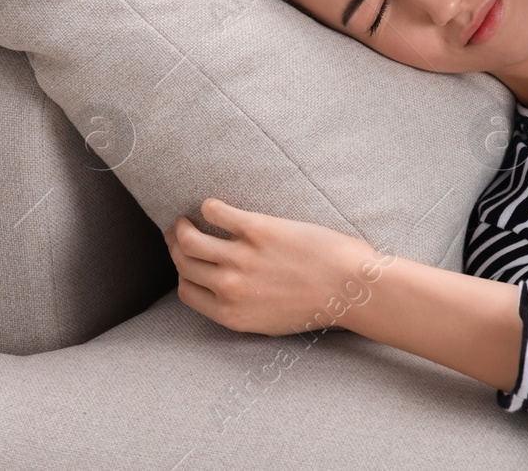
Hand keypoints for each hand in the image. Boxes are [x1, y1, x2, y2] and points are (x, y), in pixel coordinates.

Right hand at [165, 197, 383, 337]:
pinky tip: (214, 206)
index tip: (186, 262)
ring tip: (188, 218)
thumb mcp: (271, 322)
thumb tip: (224, 292)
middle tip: (179, 233)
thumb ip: (241, 309)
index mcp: (230, 314)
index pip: (186, 291)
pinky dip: (209, 207)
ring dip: (183, 226)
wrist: (352, 289)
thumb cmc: (320, 305)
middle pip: (184, 264)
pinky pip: (218, 213)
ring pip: (191, 239)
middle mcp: (229, 287)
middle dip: (176, 247)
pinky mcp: (259, 230)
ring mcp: (242, 258)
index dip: (183, 274)